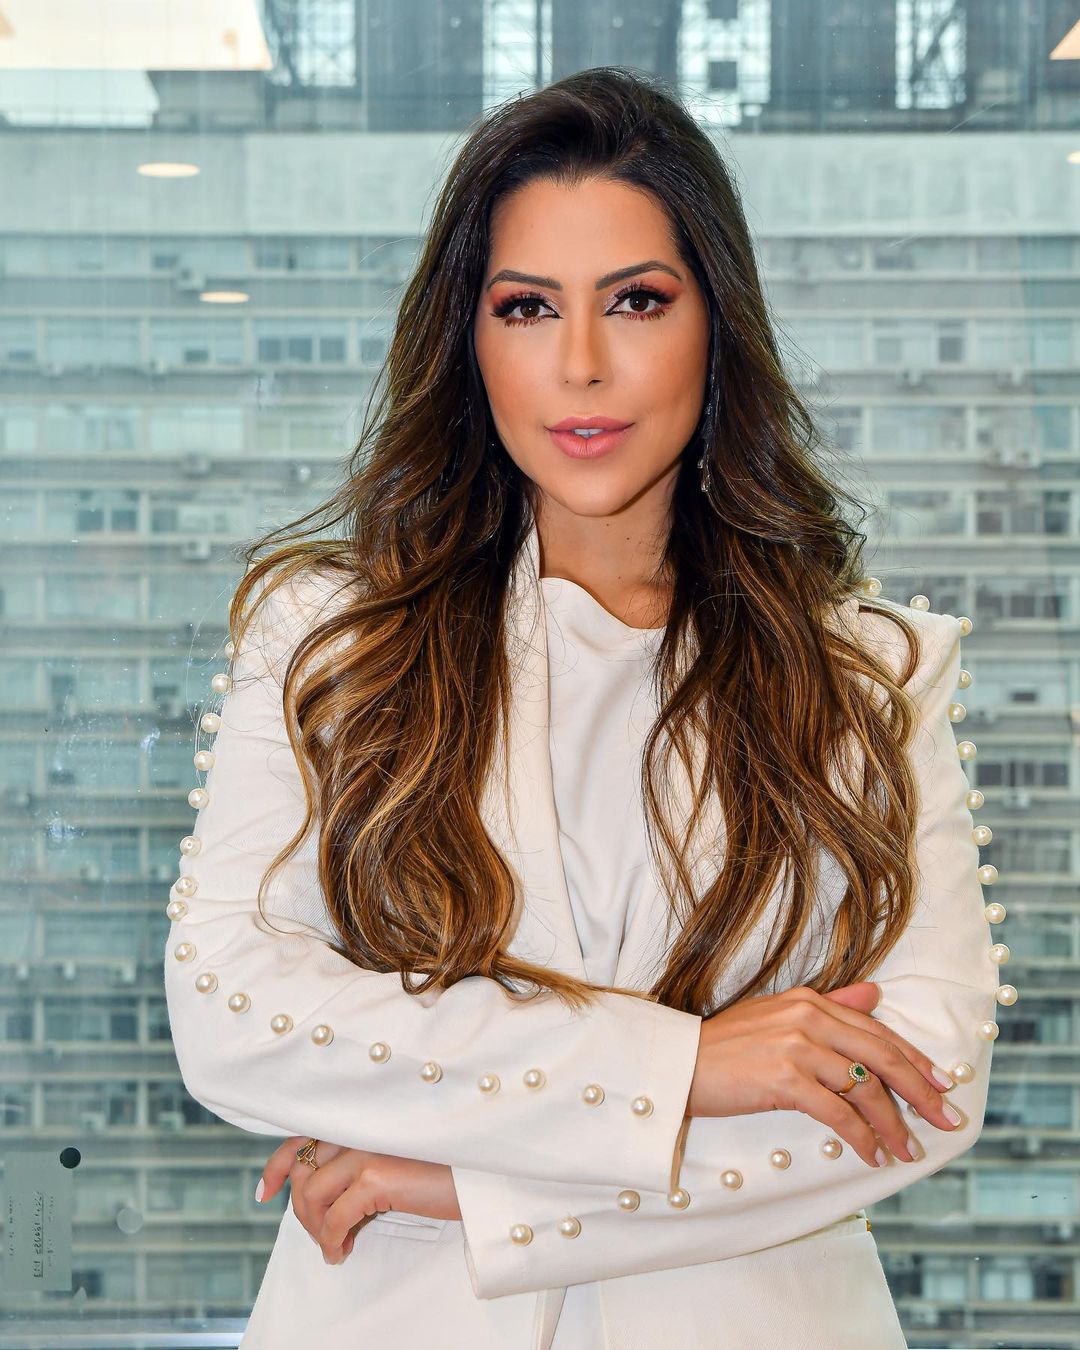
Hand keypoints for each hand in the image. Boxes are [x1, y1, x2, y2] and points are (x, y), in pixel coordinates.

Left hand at [257, 1138, 461, 1264]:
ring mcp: (365, 1149)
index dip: (278, 1165)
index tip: (265, 1192)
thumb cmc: (441, 1169)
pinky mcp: (375, 1176)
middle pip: (304, 1173)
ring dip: (316, 1229)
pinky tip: (341, 1251)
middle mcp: (358, 1129)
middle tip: (320, 1235)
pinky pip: (334, 1218)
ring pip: (312, 1196)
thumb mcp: (392, 1158)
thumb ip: (358, 1162)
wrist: (478, 1174)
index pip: (302, 1137)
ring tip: (334, 1245)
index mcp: (360, 1121)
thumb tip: (320, 1196)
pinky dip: (331, 1240)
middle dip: (302, 1211)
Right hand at [686, 980, 960, 1167]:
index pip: (876, 1031)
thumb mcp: (778, 1015)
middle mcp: (808, 1016)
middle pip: (881, 1056)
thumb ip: (830, 1004)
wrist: (679, 1062)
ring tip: (907, 1149)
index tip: (942, 1084)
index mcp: (810, 1000)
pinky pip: (837, 1111)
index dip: (915, 1059)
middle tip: (946, 1119)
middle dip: (920, 1091)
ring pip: (864, 1087)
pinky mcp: (784, 1078)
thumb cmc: (726, 1045)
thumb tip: (875, 993)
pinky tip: (871, 1154)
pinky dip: (860, 1136)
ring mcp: (796, 1046)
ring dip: (892, 1124)